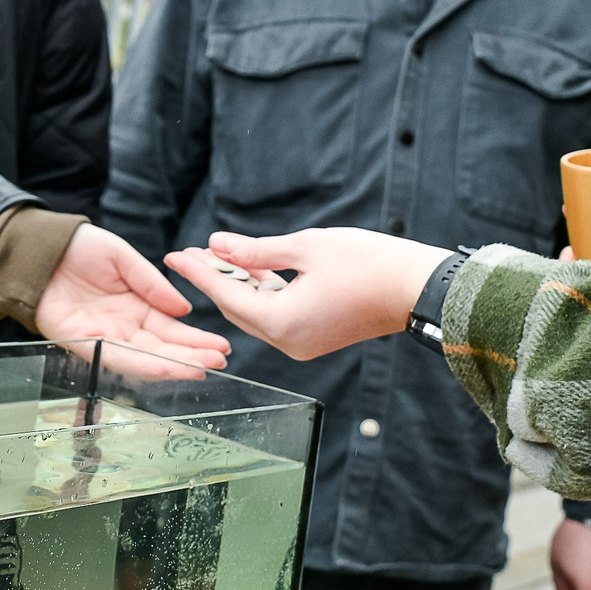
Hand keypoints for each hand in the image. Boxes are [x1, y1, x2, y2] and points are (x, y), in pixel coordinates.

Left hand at [35, 225, 233, 374]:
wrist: (41, 247)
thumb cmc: (78, 249)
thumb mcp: (123, 258)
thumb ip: (151, 283)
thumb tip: (184, 310)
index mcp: (135, 306)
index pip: (170, 329)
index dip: (194, 339)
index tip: (220, 347)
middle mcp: (122, 326)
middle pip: (161, 348)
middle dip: (191, 356)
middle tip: (220, 362)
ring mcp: (103, 336)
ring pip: (143, 357)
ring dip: (172, 365)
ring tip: (200, 368)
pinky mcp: (82, 343)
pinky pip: (115, 357)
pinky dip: (141, 364)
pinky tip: (164, 367)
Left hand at [165, 229, 449, 360]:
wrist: (416, 288)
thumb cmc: (367, 263)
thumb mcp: (306, 248)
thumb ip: (256, 251)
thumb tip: (217, 245)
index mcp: (282, 323)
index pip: (225, 297)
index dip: (198, 273)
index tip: (173, 255)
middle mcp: (288, 342)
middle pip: (237, 311)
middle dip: (214, 280)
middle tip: (191, 253)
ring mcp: (303, 344)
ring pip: (256, 315)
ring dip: (239, 286)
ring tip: (217, 255)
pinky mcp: (316, 338)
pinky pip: (277, 317)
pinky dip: (263, 295)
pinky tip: (253, 271)